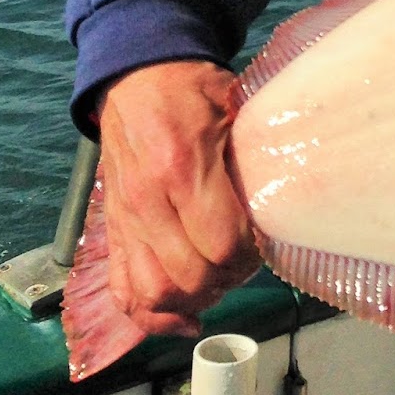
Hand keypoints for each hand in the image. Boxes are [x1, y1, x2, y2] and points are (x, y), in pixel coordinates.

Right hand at [96, 60, 260, 336]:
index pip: (221, 244)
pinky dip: (150, 316)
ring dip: (192, 300)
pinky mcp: (113, 231)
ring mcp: (125, 220)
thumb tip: (282, 198)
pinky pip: (123, 290)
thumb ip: (250, 153)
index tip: (263, 244)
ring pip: (154, 293)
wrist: (136, 76)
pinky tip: (182, 317)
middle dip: (227, 280)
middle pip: (191, 277)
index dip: (250, 256)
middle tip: (245, 264)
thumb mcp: (233, 106)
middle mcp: (148, 201)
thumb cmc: (191, 87)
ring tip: (218, 285)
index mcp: (183, 168)